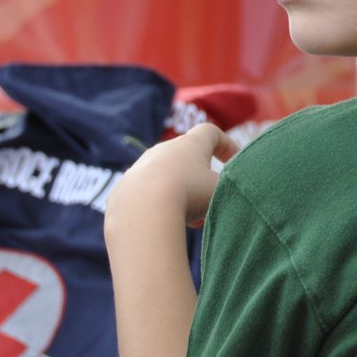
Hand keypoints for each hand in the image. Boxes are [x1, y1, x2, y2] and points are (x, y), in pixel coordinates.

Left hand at [110, 123, 238, 228]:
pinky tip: (166, 223)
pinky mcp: (123, 189)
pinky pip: (146, 194)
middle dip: (201, 178)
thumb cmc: (189, 195)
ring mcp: (140, 168)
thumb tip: (226, 192)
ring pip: (167, 177)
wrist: (142, 213)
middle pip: (187, 157)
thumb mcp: (221, 190)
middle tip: (211, 201)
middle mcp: (163, 150)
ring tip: (191, 218)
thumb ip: (229, 186)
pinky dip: (159, 205)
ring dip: (182, 193)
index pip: (210, 133)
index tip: (234, 163)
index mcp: (190, 144)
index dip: (226, 145)